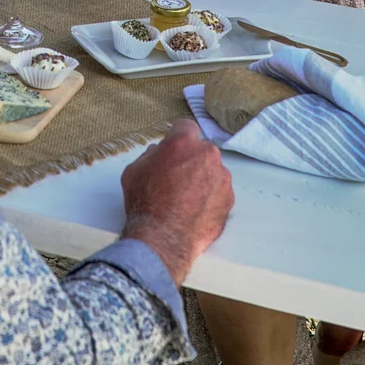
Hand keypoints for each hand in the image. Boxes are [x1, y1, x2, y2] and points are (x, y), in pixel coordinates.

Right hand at [120, 119, 233, 285]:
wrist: (164, 238)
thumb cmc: (145, 201)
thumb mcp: (134, 170)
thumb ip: (151, 155)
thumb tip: (160, 153)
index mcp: (183, 142)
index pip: (186, 126)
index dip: (177, 137)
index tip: (172, 150)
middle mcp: (207, 154)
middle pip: (201, 149)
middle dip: (191, 158)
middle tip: (177, 177)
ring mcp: (222, 178)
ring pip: (212, 170)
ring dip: (202, 178)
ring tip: (186, 198)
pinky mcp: (229, 199)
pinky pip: (219, 191)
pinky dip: (210, 197)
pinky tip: (195, 210)